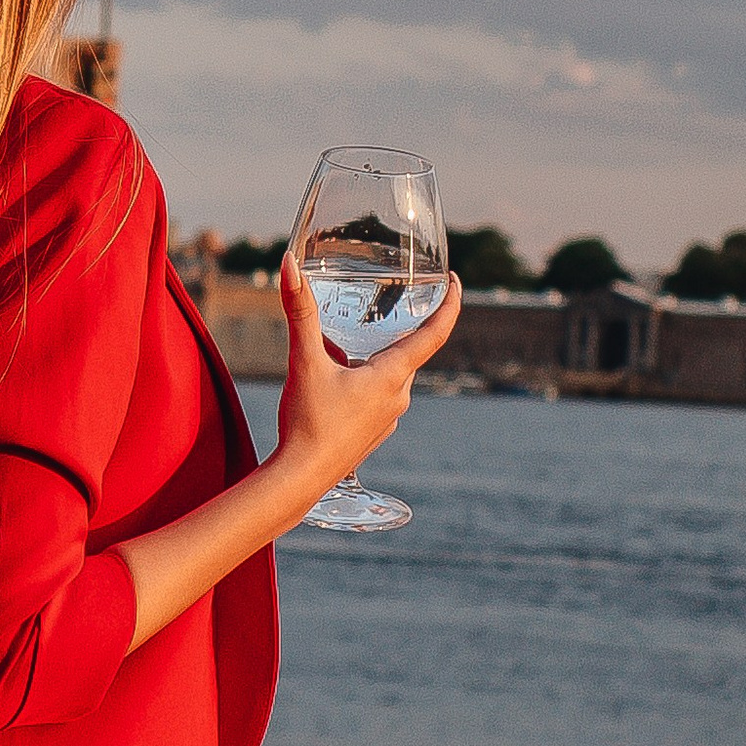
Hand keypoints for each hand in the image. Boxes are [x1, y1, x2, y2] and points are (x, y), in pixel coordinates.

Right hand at [271, 252, 463, 504]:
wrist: (300, 480)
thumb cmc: (307, 423)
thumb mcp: (305, 362)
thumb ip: (300, 313)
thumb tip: (290, 266)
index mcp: (392, 377)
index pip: (435, 335)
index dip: (451, 305)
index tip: (456, 281)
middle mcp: (398, 398)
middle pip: (410, 352)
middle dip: (401, 327)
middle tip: (390, 302)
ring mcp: (387, 419)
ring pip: (391, 375)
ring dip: (375, 356)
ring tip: (346, 344)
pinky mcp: (372, 433)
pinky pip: (378, 396)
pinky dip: (364, 380)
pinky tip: (335, 382)